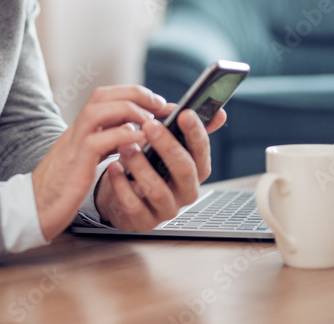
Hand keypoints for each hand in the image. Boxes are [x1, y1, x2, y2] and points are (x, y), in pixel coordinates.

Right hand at [31, 85, 165, 239]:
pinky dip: (121, 136)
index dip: (132, 94)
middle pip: (101, 96)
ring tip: (151, 120)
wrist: (34, 207)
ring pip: (97, 111)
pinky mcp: (75, 164)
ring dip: (128, 110)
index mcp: (80, 129)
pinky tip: (140, 140)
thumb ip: (106, 142)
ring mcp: (73, 145)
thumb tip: (131, 130)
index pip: (103, 96)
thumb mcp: (86, 158)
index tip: (156, 102)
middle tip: (160, 105)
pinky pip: (97, 142)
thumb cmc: (63, 186)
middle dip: (134, 94)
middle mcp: (76, 131)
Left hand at [95, 104, 226, 231]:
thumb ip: (188, 128)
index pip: (202, 151)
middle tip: (150, 125)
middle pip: (184, 170)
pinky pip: (134, 205)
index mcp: (197, 170)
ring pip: (158, 190)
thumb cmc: (152, 165)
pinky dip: (121, 185)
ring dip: (141, 166)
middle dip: (168, 146)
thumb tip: (219, 113)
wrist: (126, 194)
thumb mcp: (170, 145)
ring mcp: (166, 209)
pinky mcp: (144, 220)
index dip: (195, 132)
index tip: (184, 113)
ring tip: (125, 146)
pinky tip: (114, 168)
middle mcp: (186, 191)